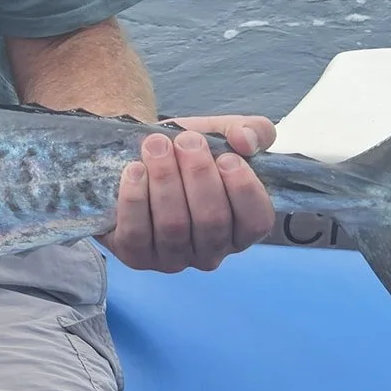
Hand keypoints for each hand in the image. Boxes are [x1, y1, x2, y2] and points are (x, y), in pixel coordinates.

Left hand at [101, 115, 276, 272]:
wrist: (139, 157)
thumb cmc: (187, 152)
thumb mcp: (224, 134)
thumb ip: (251, 131)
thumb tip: (244, 140)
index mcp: (241, 227)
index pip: (256, 221)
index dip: (244, 190)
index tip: (227, 157)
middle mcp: (211, 251)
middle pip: (212, 221)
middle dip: (199, 175)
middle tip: (186, 140)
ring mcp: (173, 259)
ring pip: (173, 226)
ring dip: (165, 180)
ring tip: (156, 146)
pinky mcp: (137, 256)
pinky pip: (136, 234)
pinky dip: (134, 199)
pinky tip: (134, 170)